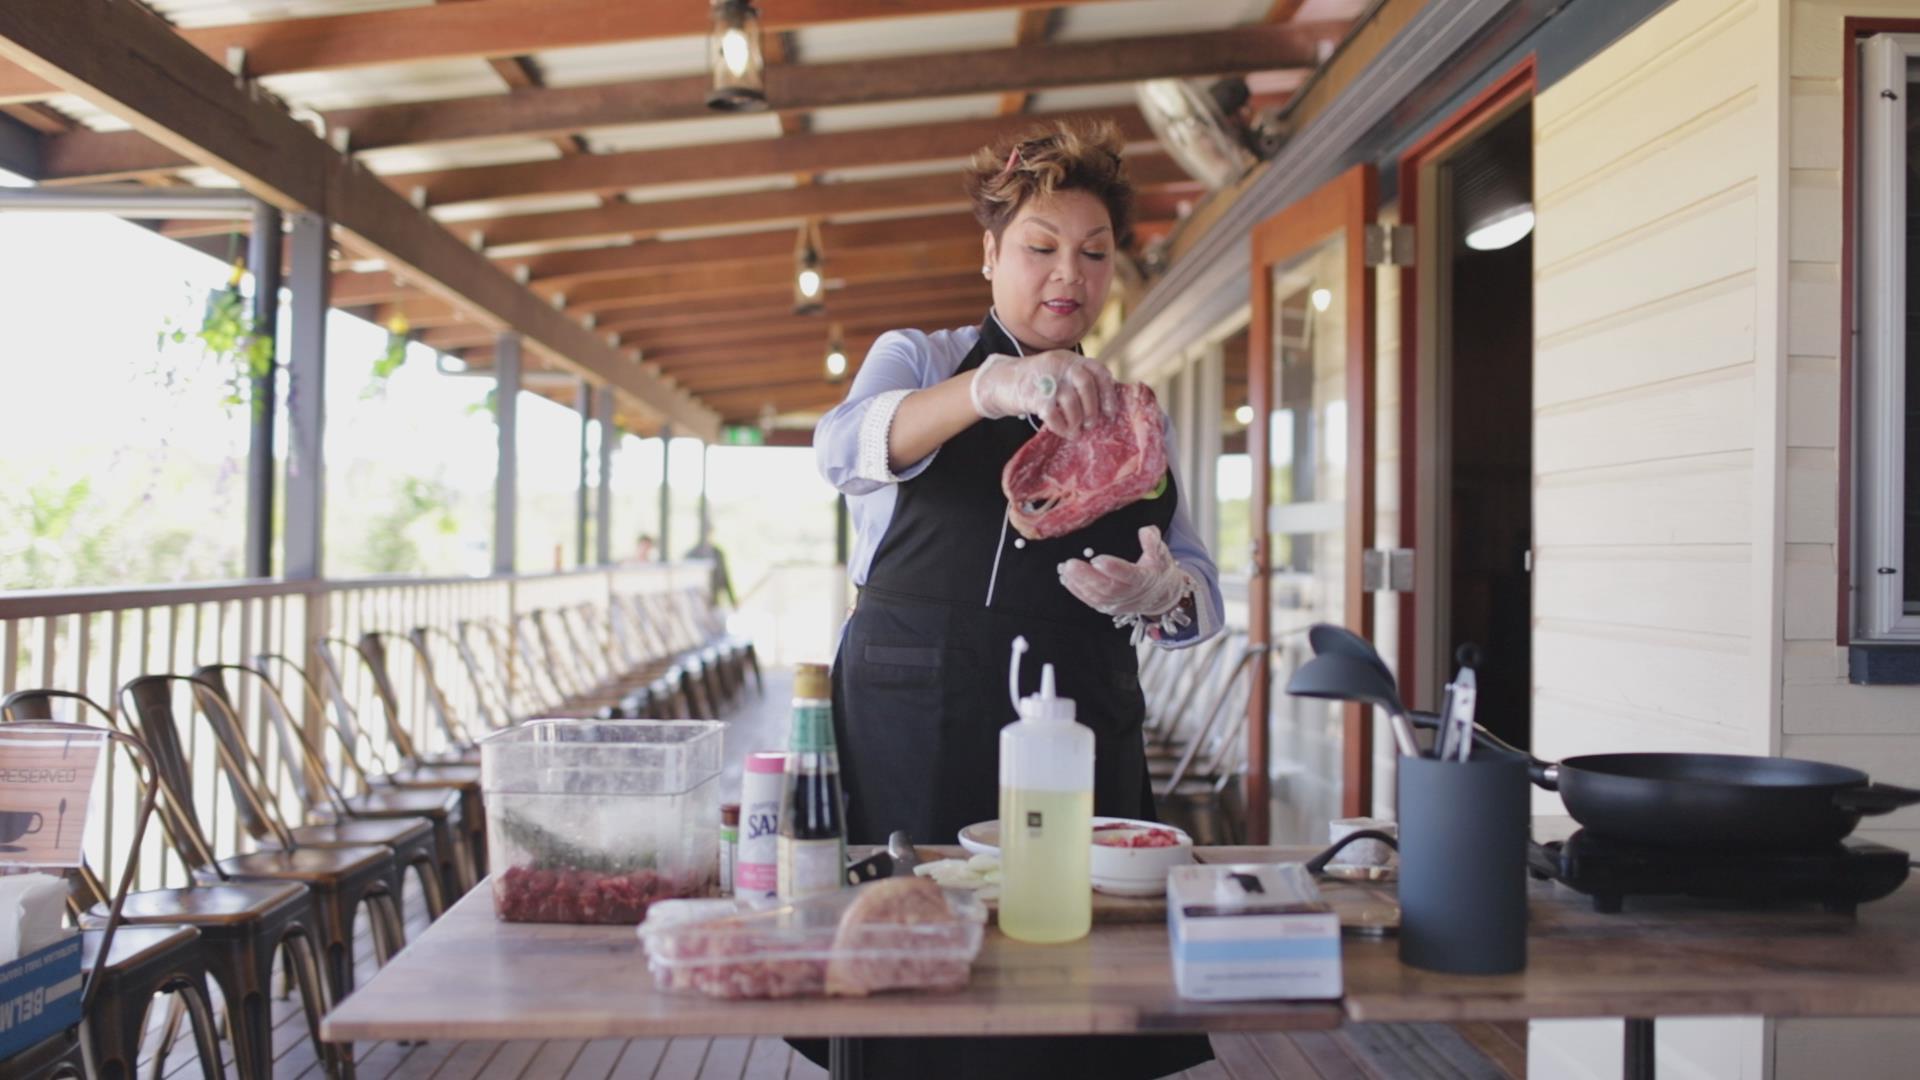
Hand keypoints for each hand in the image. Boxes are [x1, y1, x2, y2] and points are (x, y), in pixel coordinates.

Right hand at [969, 349, 1117, 434]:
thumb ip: (1076, 381)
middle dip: (1092, 407)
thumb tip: (1103, 407)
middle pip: (1086, 383)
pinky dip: (1061, 427)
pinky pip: (1053, 415)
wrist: (998, 381)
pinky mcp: (1032, 395)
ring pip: (1071, 400)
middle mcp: (1059, 364)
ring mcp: (1046, 378)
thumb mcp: (1057, 373)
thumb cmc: (1034, 383)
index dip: (1108, 392)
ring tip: (1076, 431)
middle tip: (1091, 424)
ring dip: (1077, 420)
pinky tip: (1063, 432)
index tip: (1110, 411)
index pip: (1098, 370)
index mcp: (1069, 359)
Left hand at [1058, 526, 1191, 619]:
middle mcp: (1130, 594)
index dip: (1113, 568)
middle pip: (1107, 588)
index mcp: (1144, 579)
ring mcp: (1118, 603)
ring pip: (1097, 596)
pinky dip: (1077, 591)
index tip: (1097, 559)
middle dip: (1087, 577)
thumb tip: (1145, 531)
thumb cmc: (1158, 570)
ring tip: (1065, 569)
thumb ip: (1153, 541)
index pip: (1128, 575)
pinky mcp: (1108, 607)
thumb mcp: (1162, 554)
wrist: (1160, 596)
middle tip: (1071, 564)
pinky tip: (1066, 579)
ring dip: (1078, 584)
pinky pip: (1091, 601)